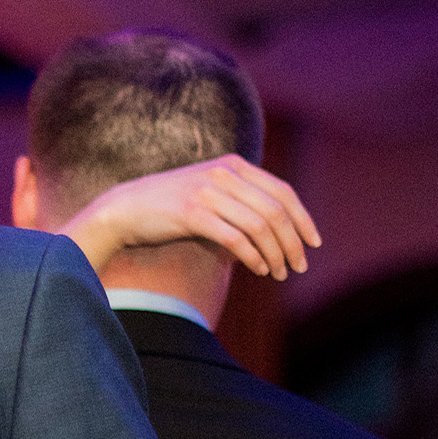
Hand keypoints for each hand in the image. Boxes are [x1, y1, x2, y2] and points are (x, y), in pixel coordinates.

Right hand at [64, 157, 319, 281]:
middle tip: (298, 267)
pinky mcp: (193, 214)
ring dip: (275, 254)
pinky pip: (235, 238)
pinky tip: (258, 269)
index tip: (313, 243)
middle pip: (275, 210)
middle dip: (293, 242)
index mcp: (233, 165)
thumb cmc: (168, 207)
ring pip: (259, 226)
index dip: (303, 219)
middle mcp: (224, 174)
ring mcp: (208, 192)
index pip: (282, 191)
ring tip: (278, 273)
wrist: (124, 208)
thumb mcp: (208, 192)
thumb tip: (273, 228)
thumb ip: (238, 199)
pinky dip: (252, 257)